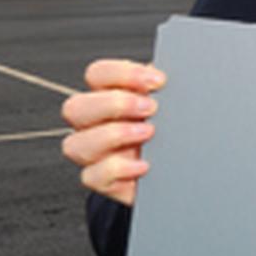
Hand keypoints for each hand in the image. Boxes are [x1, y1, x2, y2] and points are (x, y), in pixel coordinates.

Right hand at [59, 58, 163, 204]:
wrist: (180, 171)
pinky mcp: (103, 181)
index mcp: (108, 96)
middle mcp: (95, 123)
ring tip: (149, 133)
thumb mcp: (171, 103)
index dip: (123, 74)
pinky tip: (144, 165)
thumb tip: (173, 75)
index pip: (97, 75)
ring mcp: (94, 153)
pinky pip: (92, 176)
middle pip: (75, 108)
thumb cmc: (171, 130)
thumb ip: (165, 88)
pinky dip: (118, 170)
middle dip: (114, 104)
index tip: (158, 81)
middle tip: (151, 108)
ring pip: (75, 145)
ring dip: (113, 135)